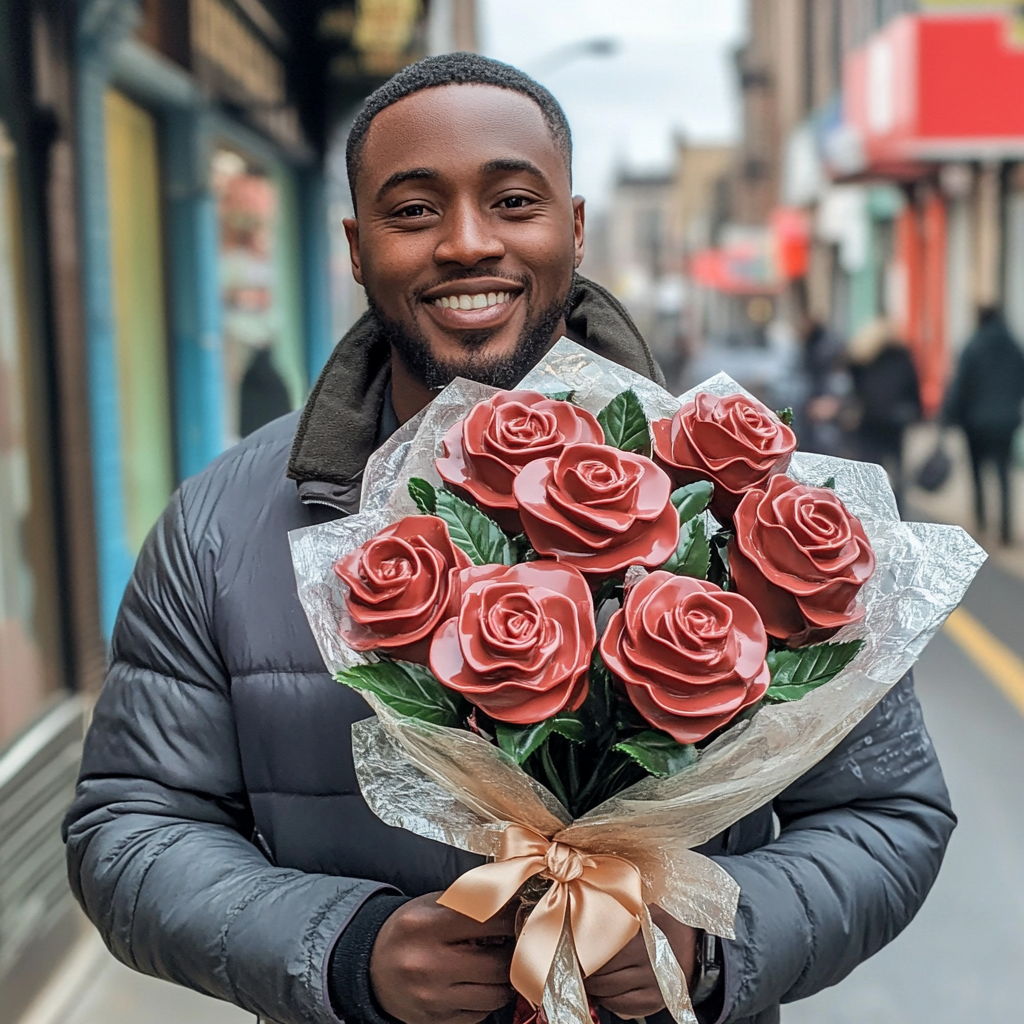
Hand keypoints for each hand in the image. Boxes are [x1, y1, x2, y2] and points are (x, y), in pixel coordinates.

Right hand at [369, 891, 516, 1023]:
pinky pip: (481, 1014)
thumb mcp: (432, 905)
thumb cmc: (409, 931)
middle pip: (498, 964)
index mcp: (426, 926)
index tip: (523, 914)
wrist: (373, 968)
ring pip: (495, 995)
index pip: (490, 922)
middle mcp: (429, 965)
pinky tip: (481, 982)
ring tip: (500, 962)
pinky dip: (488, 997)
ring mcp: (433, 998)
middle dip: (514, 951)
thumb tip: (516, 905)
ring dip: (506, 978)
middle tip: (518, 941)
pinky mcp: (437, 1021)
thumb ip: (471, 903)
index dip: (514, 918)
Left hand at [583, 906, 696, 1018]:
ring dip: (596, 991)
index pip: (602, 957)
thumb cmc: (672, 928)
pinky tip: (606, 993)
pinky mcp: (654, 1004)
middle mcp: (645, 970)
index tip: (577, 954)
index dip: (585, 957)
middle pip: (603, 980)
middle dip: (588, 977)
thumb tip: (603, 903)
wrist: (698, 952)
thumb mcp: (651, 912)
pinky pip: (624, 1009)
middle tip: (580, 969)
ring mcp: (650, 990)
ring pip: (611, 997)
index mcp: (640, 946)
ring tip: (590, 981)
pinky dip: (610, 1003)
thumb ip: (628, 911)